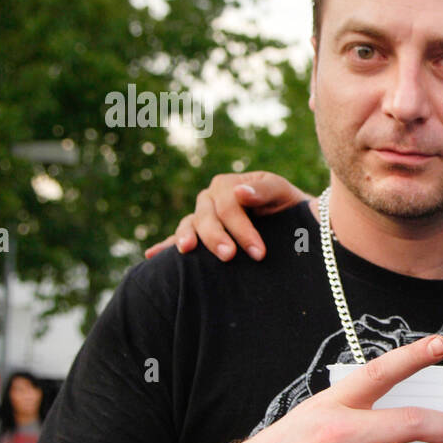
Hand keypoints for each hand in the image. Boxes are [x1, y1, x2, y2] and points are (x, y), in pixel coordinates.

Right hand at [143, 171, 308, 260]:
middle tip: (229, 256)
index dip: (241, 229)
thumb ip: (263, 190)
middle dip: (216, 238)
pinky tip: (152, 254)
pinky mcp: (198, 235)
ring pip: (189, 227)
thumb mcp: (280, 192)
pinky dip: (165, 246)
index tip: (258, 253)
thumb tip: (239, 192)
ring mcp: (201, 217)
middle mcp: (209, 199)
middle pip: (206, 217)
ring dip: (187, 238)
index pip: (228, 207)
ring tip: (187, 250)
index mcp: (227, 186)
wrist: (291, 221)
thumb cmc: (286, 204)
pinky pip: (179, 239)